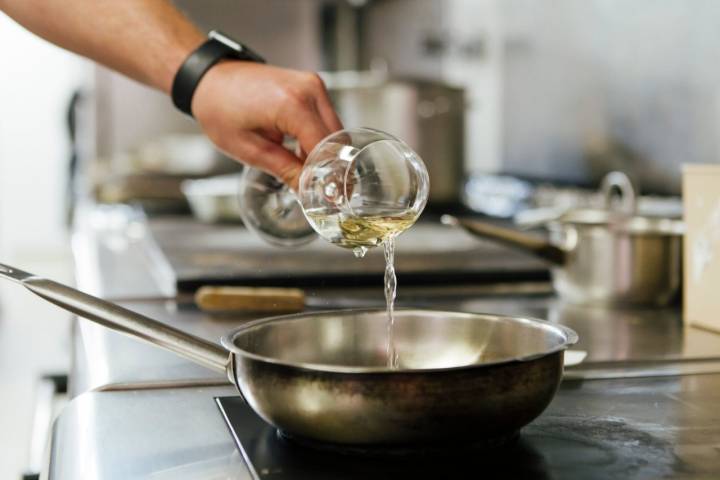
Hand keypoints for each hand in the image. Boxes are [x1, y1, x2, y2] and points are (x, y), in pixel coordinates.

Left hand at [191, 62, 342, 188]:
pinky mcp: (311, 86)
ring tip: (304, 172)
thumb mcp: (250, 150)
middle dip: (330, 167)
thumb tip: (309, 192)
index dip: (327, 176)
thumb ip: (286, 171)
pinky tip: (301, 153)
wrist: (211, 79)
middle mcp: (309, 90)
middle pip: (337, 140)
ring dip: (325, 153)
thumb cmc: (220, 108)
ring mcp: (313, 85)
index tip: (327, 197)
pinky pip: (326, 119)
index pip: (325, 149)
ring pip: (335, 130)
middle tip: (320, 190)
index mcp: (293, 104)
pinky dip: (319, 139)